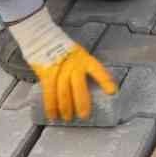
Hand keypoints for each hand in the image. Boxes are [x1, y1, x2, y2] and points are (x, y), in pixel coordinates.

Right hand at [7, 7, 116, 121]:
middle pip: (79, 86)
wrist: (43, 38)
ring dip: (66, 107)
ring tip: (67, 118)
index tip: (112, 91)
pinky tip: (52, 115)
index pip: (97, 69)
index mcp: (84, 58)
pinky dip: (50, 106)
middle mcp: (73, 64)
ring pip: (64, 92)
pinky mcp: (46, 74)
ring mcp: (59, 69)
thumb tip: (88, 87)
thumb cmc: (62, 49)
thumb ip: (82, 67)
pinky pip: (49, 93)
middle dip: (82, 102)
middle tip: (84, 115)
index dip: (105, 80)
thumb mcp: (77, 54)